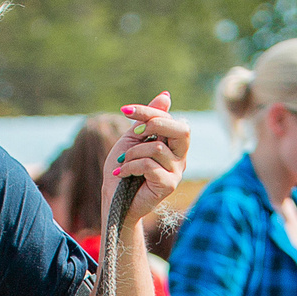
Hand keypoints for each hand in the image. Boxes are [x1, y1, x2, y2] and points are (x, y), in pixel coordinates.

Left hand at [113, 93, 189, 223]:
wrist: (114, 200)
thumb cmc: (123, 169)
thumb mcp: (132, 139)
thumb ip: (148, 119)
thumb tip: (166, 96)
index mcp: (173, 143)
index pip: (168, 118)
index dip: (148, 111)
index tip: (125, 110)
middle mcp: (180, 156)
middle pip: (181, 130)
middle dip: (155, 125)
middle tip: (135, 133)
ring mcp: (177, 171)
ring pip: (157, 148)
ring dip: (132, 153)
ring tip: (123, 163)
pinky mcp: (169, 185)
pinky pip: (149, 165)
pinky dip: (130, 167)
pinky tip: (122, 173)